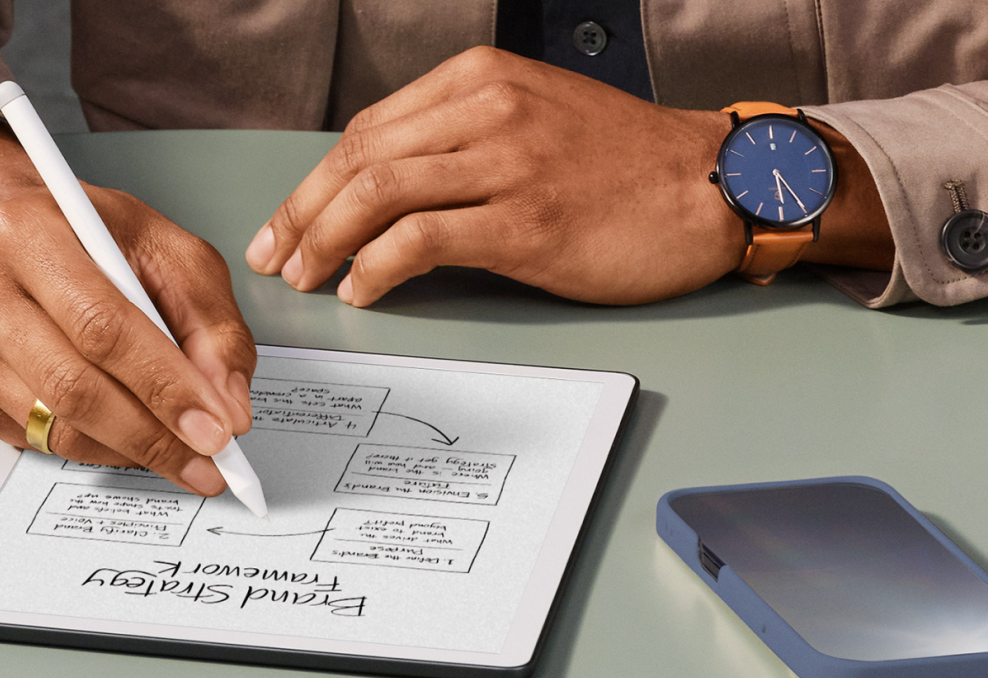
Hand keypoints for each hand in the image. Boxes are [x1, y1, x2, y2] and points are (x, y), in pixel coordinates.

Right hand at [0, 118, 255, 495]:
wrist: (5, 230)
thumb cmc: (92, 237)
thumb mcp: (170, 251)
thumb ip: (211, 324)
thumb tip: (228, 404)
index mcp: (30, 232)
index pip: (102, 327)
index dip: (165, 385)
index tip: (216, 427)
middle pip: (73, 386)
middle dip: (154, 434)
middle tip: (209, 460)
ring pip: (56, 425)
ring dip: (132, 449)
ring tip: (183, 454)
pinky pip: (41, 440)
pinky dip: (101, 449)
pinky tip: (134, 436)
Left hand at [245, 46, 739, 305]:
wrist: (712, 184)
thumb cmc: (626, 162)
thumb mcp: (535, 116)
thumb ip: (463, 137)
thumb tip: (387, 187)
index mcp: (482, 78)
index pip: (370, 128)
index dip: (316, 180)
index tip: (288, 219)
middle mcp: (489, 109)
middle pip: (361, 158)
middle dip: (303, 212)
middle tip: (275, 256)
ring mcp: (509, 162)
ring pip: (380, 193)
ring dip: (327, 240)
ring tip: (307, 276)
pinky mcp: (528, 221)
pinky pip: (423, 239)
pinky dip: (378, 266)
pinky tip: (363, 288)